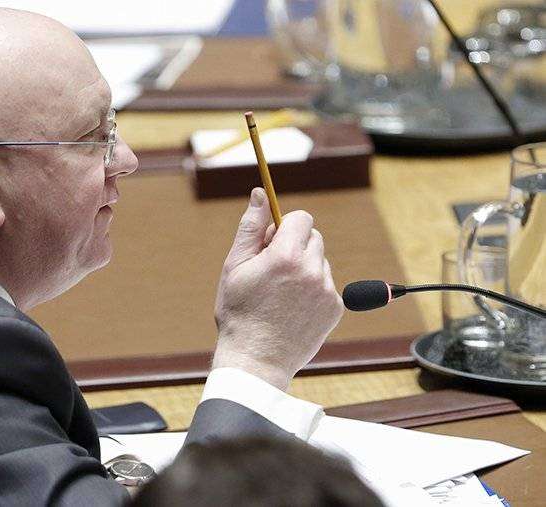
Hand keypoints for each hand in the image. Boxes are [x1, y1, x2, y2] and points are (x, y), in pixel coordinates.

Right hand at [213, 188, 343, 390]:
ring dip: (304, 268)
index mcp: (286, 256)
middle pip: (313, 237)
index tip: (272, 240)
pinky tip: (292, 307)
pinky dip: (312, 289)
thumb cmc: (239, 312)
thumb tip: (260, 194)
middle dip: (294, 246)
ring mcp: (327, 291)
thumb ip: (251, 227)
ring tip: (280, 294)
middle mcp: (312, 270)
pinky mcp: (335, 308)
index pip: (301, 218)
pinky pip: (326, 284)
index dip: (285, 225)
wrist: (255, 361)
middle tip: (271, 270)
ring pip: (319, 261)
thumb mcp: (235, 266)